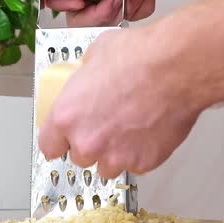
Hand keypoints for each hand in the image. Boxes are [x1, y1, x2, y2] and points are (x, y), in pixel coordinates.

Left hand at [37, 27, 203, 177]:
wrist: (176, 68)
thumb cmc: (139, 57)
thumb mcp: (95, 55)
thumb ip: (84, 77)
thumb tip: (86, 76)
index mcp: (66, 116)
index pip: (48, 146)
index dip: (58, 142)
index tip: (64, 140)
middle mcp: (86, 142)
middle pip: (79, 157)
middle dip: (90, 145)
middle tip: (106, 126)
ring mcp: (115, 156)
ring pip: (107, 167)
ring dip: (114, 154)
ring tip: (129, 130)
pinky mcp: (143, 162)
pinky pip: (136, 165)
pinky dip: (141, 154)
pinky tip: (149, 132)